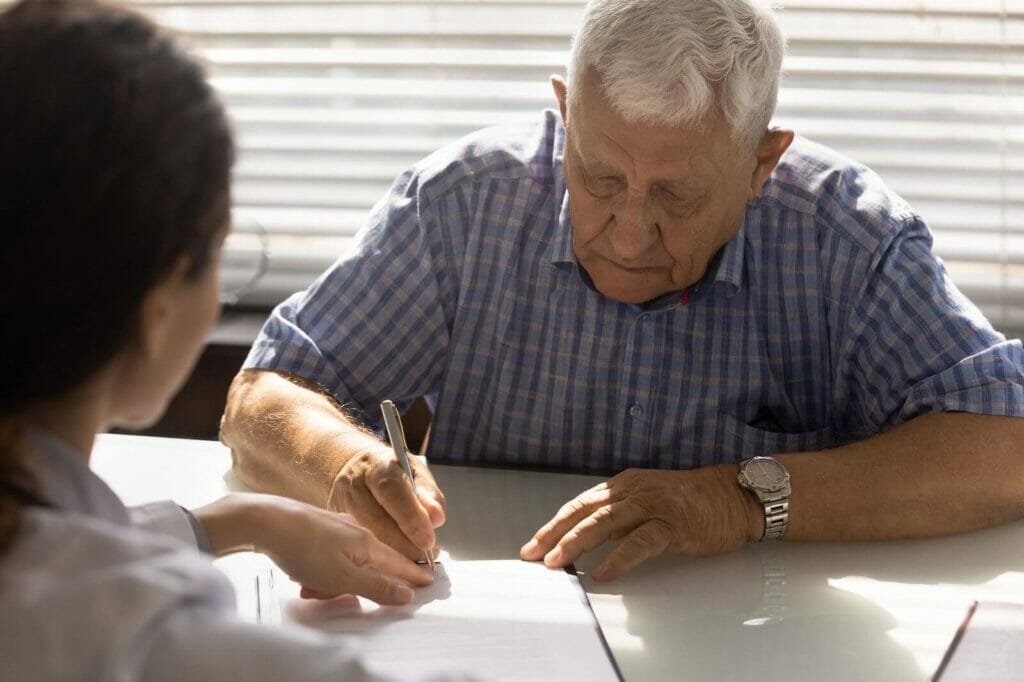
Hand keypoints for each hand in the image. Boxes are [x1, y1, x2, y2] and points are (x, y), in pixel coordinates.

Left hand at [195, 493, 432, 604]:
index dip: (413, 575)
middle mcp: (357, 532)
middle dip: (358, 585)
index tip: (428, 581)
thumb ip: (377, 587)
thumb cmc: (303, 549)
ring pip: (347, 562)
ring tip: (310, 587)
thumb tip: (407, 594)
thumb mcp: (343, 578)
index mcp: (368, 545)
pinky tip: (303, 574)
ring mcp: (337, 528)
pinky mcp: (318, 527)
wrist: (265, 521)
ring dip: (332, 580)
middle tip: (330, 593)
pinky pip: (328, 556)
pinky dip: (320, 569)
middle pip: (371, 565)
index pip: (399, 564)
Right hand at [328, 446, 445, 560]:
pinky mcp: (334, 528)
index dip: (411, 517)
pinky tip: (394, 566)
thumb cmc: (392, 474)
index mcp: (376, 466)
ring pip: (364, 541)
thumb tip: (436, 518)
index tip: (428, 540)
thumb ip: (428, 495)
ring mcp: (338, 508)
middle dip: (405, 545)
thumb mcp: (415, 473)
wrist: (354, 472)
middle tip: (428, 556)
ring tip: (416, 562)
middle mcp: (352, 486)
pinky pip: (356, 550)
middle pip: (376, 522)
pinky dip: (378, 561)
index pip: (392, 491)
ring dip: (393, 558)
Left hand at [520, 466, 760, 580]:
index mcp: (625, 484)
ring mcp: (652, 507)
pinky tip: (603, 572)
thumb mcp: (648, 498)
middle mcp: (633, 491)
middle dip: (554, 534)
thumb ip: (621, 513)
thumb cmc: (693, 500)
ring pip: (604, 524)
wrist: (734, 496)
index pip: (580, 504)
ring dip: (576, 543)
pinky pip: (640, 543)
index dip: (554, 524)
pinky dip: (619, 558)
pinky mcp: (672, 526)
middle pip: (584, 512)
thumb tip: (589, 536)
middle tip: (533, 554)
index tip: (534, 543)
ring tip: (557, 562)